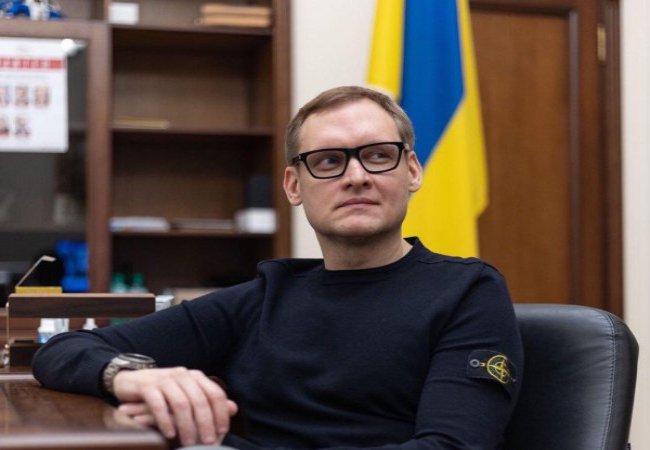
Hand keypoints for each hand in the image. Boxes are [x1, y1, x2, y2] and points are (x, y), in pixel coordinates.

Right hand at [113, 367, 237, 445]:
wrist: (131, 380)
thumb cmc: (164, 391)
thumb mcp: (188, 394)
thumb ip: (209, 401)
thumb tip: (234, 408)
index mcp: (196, 376)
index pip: (215, 393)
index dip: (221, 412)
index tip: (222, 431)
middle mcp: (183, 375)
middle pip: (199, 400)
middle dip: (205, 423)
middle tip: (207, 442)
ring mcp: (165, 379)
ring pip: (180, 404)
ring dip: (186, 426)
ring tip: (188, 443)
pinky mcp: (147, 386)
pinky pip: (159, 405)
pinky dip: (165, 421)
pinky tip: (169, 434)